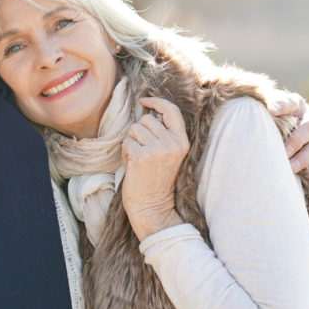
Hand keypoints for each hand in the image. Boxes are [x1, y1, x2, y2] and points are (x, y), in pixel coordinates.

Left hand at [121, 97, 189, 241]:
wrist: (153, 207)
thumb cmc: (156, 180)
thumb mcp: (169, 154)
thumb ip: (163, 135)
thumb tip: (146, 113)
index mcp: (182, 142)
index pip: (172, 111)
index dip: (157, 102)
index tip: (145, 101)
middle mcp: (172, 143)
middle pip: (146, 120)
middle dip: (139, 133)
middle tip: (142, 153)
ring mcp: (158, 149)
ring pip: (134, 129)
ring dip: (131, 142)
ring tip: (138, 160)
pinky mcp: (142, 156)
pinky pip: (126, 142)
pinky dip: (125, 152)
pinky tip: (133, 166)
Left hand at [267, 91, 308, 174]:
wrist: (280, 136)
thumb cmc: (269, 122)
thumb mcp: (267, 110)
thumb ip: (267, 106)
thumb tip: (270, 109)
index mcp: (296, 105)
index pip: (291, 102)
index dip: (282, 105)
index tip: (271, 110)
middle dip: (295, 142)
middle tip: (282, 152)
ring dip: (304, 158)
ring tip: (290, 168)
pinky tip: (307, 176)